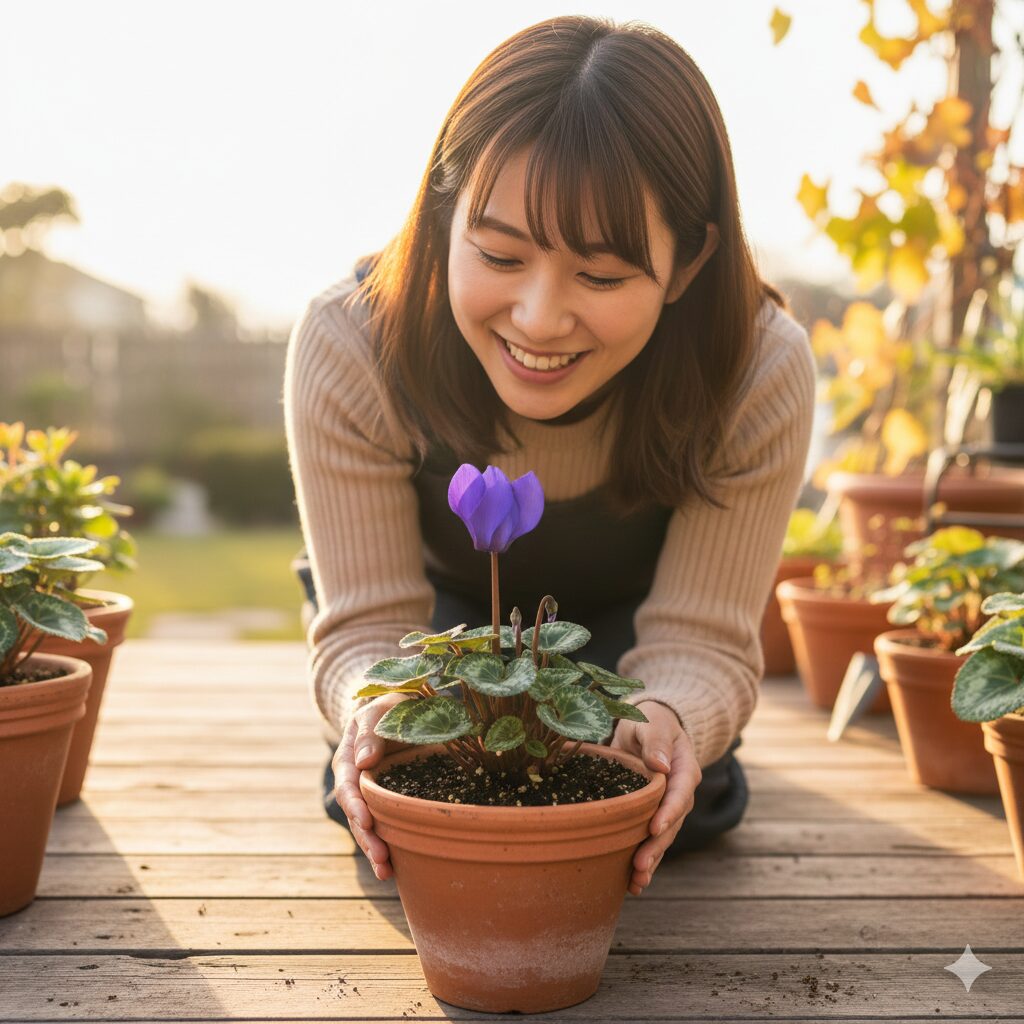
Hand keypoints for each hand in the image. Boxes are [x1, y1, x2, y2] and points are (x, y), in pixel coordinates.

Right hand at [333, 693, 415, 880]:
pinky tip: (397, 868)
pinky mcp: (387, 803)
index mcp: (349, 760)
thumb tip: (365, 760)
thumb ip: (371, 732)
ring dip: (375, 850)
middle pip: (357, 815)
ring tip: (386, 873)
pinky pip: (385, 826)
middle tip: (381, 859)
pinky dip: (389, 846)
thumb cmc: (389, 708)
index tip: (367, 822)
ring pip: (368, 827)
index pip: (347, 787)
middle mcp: (356, 783)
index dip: (355, 806)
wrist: (399, 712)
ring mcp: (370, 796)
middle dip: (366, 838)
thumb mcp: (379, 711)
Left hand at [609, 700, 701, 895]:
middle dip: (657, 847)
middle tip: (640, 866)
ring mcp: (669, 808)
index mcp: (684, 770)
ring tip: (636, 882)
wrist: (650, 728)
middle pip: (672, 824)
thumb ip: (656, 739)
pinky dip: (644, 861)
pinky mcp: (654, 816)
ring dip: (651, 861)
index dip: (669, 812)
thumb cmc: (650, 721)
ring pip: (663, 839)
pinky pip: (652, 841)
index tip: (654, 828)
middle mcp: (681, 794)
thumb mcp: (652, 722)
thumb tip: (661, 765)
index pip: (679, 795)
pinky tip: (632, 883)